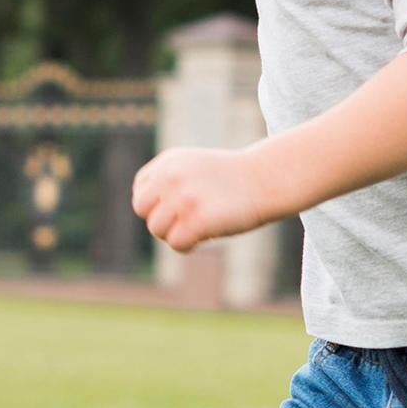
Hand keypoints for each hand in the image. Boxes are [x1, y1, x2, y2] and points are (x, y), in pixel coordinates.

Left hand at [130, 147, 268, 252]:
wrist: (266, 179)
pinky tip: (203, 238)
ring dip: (176, 233)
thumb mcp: (194, 168)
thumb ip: (167, 182)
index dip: (154, 205)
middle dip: (160, 219)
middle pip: (142, 209)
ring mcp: (183, 198)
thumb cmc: (231, 179)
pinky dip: (187, 246)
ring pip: (157, 229)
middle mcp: (171, 176)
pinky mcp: (197, 220)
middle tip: (184, 222)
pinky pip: (176, 243)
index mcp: (168, 161)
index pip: (140, 189)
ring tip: (198, 226)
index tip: (174, 208)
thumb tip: (147, 212)